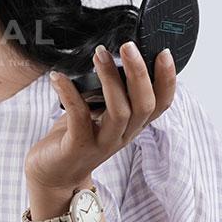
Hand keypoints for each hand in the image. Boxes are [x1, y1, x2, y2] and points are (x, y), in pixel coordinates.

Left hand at [26, 41, 175, 199]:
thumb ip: (109, 92)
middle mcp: (123, 135)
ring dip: (110, 78)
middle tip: (128, 46)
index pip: (161, 104)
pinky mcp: (78, 147)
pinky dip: (69, 92)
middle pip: (144, 105)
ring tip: (98, 54)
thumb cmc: (75, 136)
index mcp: (132, 125)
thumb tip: (111, 54)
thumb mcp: (99, 113)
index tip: (164, 52)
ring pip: (119, 111)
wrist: (53, 175)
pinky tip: (58, 77)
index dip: (167, 80)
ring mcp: (102, 143)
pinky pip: (78, 116)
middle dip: (139, 73)